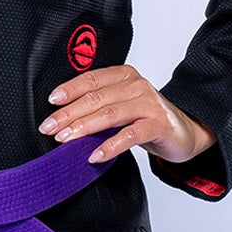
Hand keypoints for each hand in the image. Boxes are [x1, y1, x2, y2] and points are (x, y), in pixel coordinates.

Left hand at [37, 64, 215, 165]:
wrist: (183, 132)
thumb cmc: (146, 118)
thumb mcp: (121, 106)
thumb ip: (98, 106)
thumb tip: (61, 119)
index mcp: (124, 76)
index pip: (92, 80)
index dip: (70, 90)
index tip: (51, 102)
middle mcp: (137, 85)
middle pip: (96, 98)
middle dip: (69, 113)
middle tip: (48, 127)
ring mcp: (149, 104)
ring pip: (110, 114)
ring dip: (84, 128)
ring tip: (65, 140)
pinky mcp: (158, 125)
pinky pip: (130, 135)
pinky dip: (110, 146)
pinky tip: (95, 156)